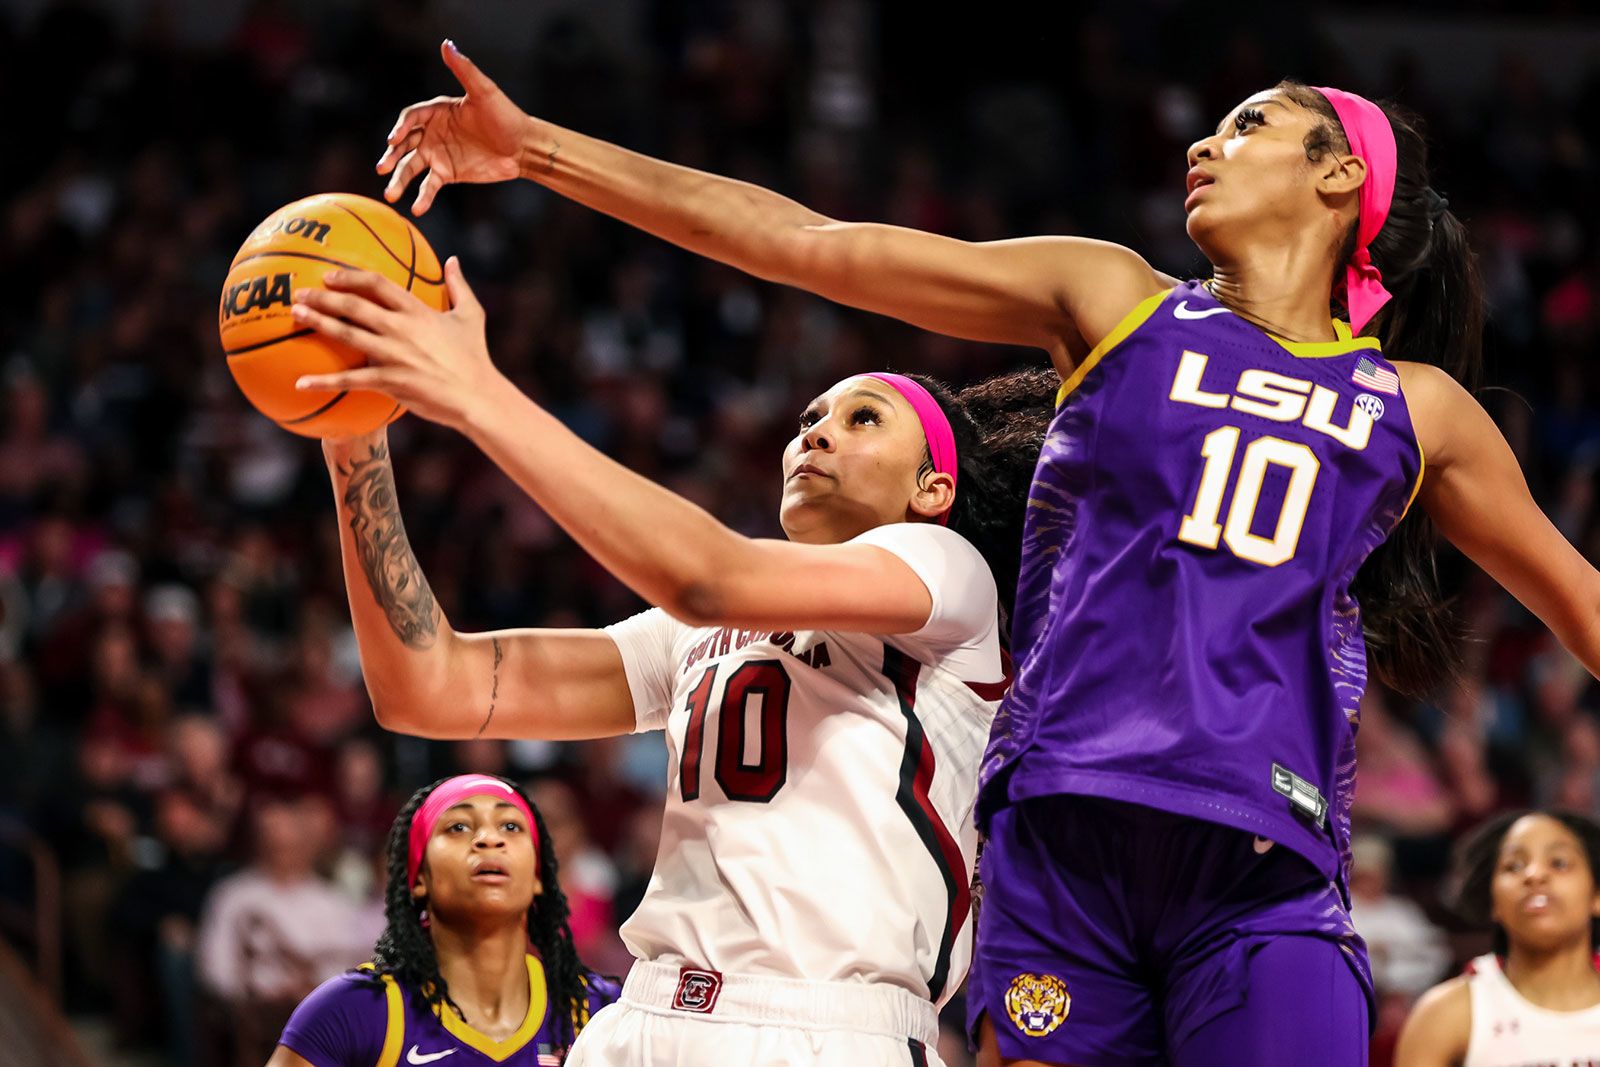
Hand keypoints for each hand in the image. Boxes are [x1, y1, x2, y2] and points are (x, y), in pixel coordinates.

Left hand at [291, 258, 504, 434]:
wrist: (478, 396)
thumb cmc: (475, 357)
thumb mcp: (472, 316)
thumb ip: (459, 285)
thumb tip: (453, 260)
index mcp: (418, 311)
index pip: (378, 284)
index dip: (350, 277)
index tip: (329, 275)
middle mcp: (401, 329)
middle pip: (354, 306)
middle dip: (323, 297)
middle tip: (300, 293)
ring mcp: (394, 355)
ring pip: (347, 335)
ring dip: (318, 323)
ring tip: (296, 315)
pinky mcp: (390, 381)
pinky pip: (350, 380)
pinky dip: (324, 381)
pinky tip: (301, 382)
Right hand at [378, 39, 528, 214]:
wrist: (523, 147)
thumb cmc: (505, 116)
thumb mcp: (484, 92)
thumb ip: (464, 70)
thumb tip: (446, 45)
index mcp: (437, 111)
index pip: (411, 118)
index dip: (401, 128)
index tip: (394, 140)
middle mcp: (433, 132)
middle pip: (405, 144)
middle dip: (392, 156)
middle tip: (382, 167)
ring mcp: (438, 154)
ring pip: (412, 167)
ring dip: (400, 180)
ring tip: (390, 194)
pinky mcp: (448, 174)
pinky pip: (430, 185)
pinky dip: (423, 197)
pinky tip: (416, 208)